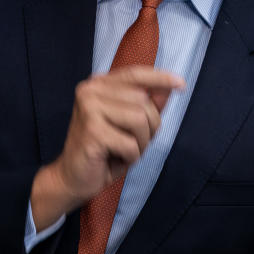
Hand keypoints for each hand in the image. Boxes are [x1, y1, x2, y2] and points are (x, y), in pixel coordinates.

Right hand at [30, 66, 184, 229]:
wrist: (72, 179)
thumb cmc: (103, 152)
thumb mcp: (130, 126)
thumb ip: (148, 105)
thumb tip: (169, 88)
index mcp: (98, 85)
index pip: (134, 74)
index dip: (160, 78)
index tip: (181, 84)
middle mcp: (90, 91)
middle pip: (144, 101)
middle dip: (149, 127)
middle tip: (132, 144)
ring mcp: (89, 108)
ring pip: (141, 120)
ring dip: (140, 144)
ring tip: (123, 151)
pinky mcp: (92, 131)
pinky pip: (131, 144)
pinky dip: (130, 157)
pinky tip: (113, 159)